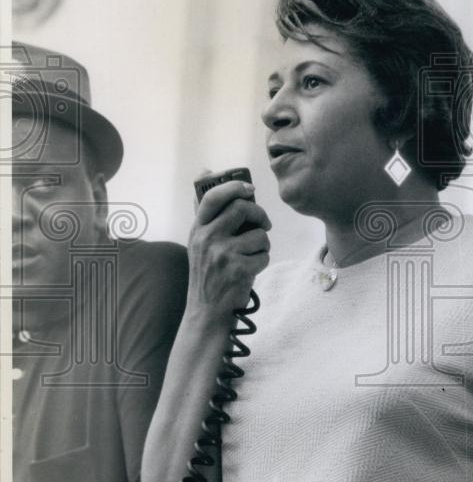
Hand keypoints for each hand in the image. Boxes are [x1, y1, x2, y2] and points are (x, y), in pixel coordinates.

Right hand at [187, 178, 270, 318]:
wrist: (206, 310)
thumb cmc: (208, 272)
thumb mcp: (198, 239)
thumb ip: (205, 209)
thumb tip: (205, 170)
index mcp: (198, 228)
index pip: (213, 196)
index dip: (234, 186)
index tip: (250, 189)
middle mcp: (207, 238)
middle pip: (243, 208)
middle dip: (260, 214)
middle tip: (263, 224)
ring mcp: (222, 255)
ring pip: (259, 234)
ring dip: (263, 243)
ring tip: (253, 253)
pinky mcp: (238, 270)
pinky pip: (264, 255)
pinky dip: (263, 261)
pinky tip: (251, 268)